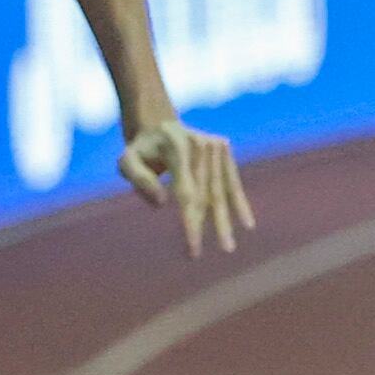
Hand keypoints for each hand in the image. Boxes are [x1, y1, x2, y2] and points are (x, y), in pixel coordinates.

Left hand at [119, 118, 252, 255]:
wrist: (157, 123)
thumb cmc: (140, 150)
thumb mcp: (126, 161)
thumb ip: (139, 180)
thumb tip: (163, 203)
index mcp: (176, 146)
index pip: (186, 191)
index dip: (192, 221)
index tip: (194, 248)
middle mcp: (200, 144)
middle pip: (207, 193)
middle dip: (212, 224)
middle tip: (221, 250)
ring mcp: (215, 145)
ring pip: (221, 189)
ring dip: (226, 220)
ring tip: (229, 246)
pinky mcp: (224, 149)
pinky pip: (232, 180)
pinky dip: (239, 203)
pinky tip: (248, 223)